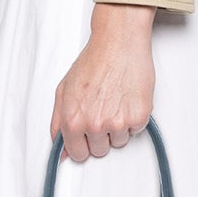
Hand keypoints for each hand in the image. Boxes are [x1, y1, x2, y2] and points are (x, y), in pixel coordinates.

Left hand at [51, 3, 155, 161]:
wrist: (118, 42)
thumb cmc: (94, 61)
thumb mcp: (64, 91)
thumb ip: (58, 124)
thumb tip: (60, 152)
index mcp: (72, 120)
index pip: (78, 154)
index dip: (82, 144)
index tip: (86, 134)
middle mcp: (94, 124)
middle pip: (100, 151)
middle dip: (101, 135)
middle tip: (103, 110)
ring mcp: (117, 122)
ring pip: (119, 142)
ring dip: (118, 126)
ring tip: (115, 101)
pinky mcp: (138, 117)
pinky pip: (136, 131)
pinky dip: (134, 117)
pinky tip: (126, 98)